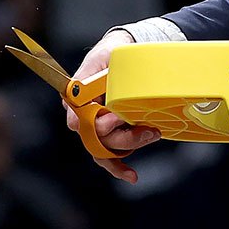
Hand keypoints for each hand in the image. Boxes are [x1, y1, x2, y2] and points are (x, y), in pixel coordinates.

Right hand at [64, 28, 160, 182]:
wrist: (124, 52)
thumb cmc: (111, 53)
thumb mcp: (102, 57)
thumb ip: (88, 74)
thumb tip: (76, 95)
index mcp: (76, 98)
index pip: (79, 122)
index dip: (101, 123)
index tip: (119, 117)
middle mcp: (83, 117)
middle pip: (96, 140)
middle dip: (123, 137)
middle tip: (147, 128)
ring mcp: (96, 127)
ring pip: (105, 151)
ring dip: (130, 148)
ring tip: (152, 134)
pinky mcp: (110, 134)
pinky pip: (109, 157)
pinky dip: (119, 168)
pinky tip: (131, 175)